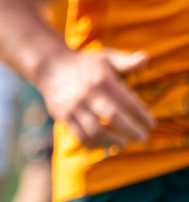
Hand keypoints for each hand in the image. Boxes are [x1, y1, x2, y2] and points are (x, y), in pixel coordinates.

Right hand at [36, 47, 153, 149]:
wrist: (51, 67)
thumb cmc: (85, 64)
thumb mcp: (107, 57)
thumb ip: (126, 61)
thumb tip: (146, 57)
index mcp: (102, 80)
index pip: (127, 101)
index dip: (141, 114)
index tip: (151, 123)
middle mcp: (88, 95)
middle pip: (113, 117)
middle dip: (130, 130)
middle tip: (142, 137)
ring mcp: (74, 108)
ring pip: (95, 130)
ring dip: (112, 140)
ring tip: (124, 143)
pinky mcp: (63, 117)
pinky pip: (79, 135)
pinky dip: (94, 143)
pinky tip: (104, 144)